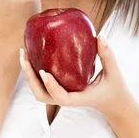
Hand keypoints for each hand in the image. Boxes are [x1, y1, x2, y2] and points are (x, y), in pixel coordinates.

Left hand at [20, 35, 134, 122]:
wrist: (112, 101)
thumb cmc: (114, 87)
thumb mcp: (114, 72)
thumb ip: (108, 54)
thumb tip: (100, 36)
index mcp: (80, 98)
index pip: (62, 98)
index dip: (51, 86)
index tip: (43, 72)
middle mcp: (67, 98)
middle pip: (42, 95)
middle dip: (30, 78)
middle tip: (25, 57)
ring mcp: (61, 95)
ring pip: (39, 91)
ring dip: (28, 75)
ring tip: (24, 55)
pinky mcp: (59, 89)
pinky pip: (42, 84)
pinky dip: (34, 72)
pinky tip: (32, 55)